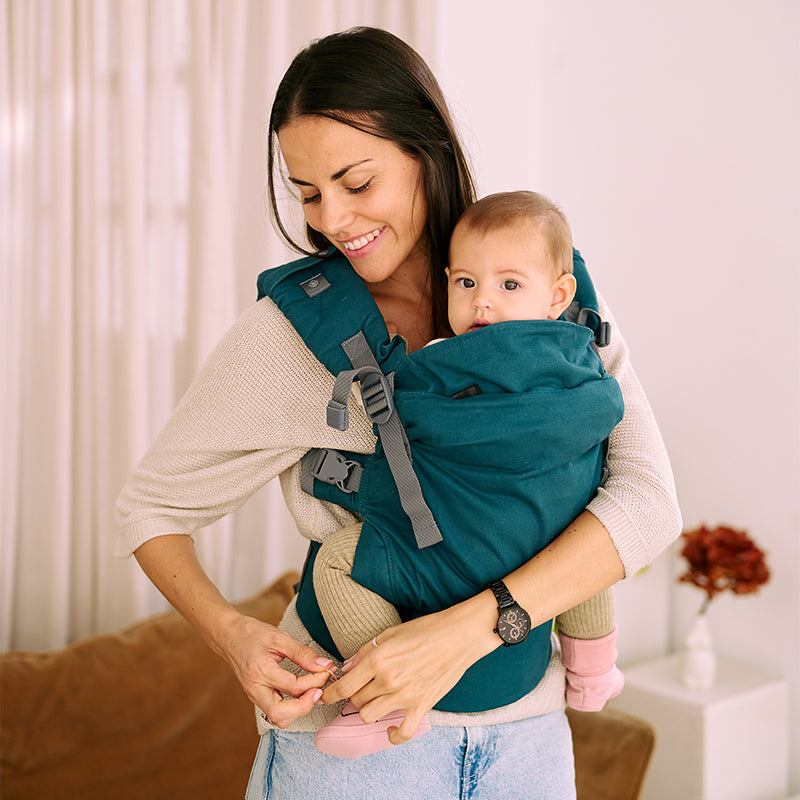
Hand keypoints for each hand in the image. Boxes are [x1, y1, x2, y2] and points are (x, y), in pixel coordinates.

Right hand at [220, 613, 333, 727]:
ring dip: (298, 710)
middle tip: (319, 689)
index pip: (294, 687)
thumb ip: (303, 653)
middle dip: (305, 705)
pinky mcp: (256, 697)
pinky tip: (300, 693)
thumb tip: (324, 665)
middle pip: (281, 714)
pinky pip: (275, 712)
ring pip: (277, 718)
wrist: (229, 636)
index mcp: (261, 672)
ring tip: (311, 691)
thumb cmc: (253, 634)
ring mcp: (254, 696)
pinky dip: (291, 708)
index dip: (315, 681)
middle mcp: (255, 689)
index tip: (327, 671)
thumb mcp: (280, 638)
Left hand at [321, 598, 498, 744]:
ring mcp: (404, 696)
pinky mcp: (421, 707)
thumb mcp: (390, 633)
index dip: (330, 694)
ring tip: (375, 700)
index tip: (326, 697)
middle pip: (356, 700)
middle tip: (362, 687)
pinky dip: (392, 736)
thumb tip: (346, 667)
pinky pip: (401, 733)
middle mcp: (388, 680)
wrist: (458, 636)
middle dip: (354, 695)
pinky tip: (389, 728)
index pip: (344, 686)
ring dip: (368, 710)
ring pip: (369, 716)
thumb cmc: (425, 630)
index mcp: (377, 660)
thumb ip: (365, 651)